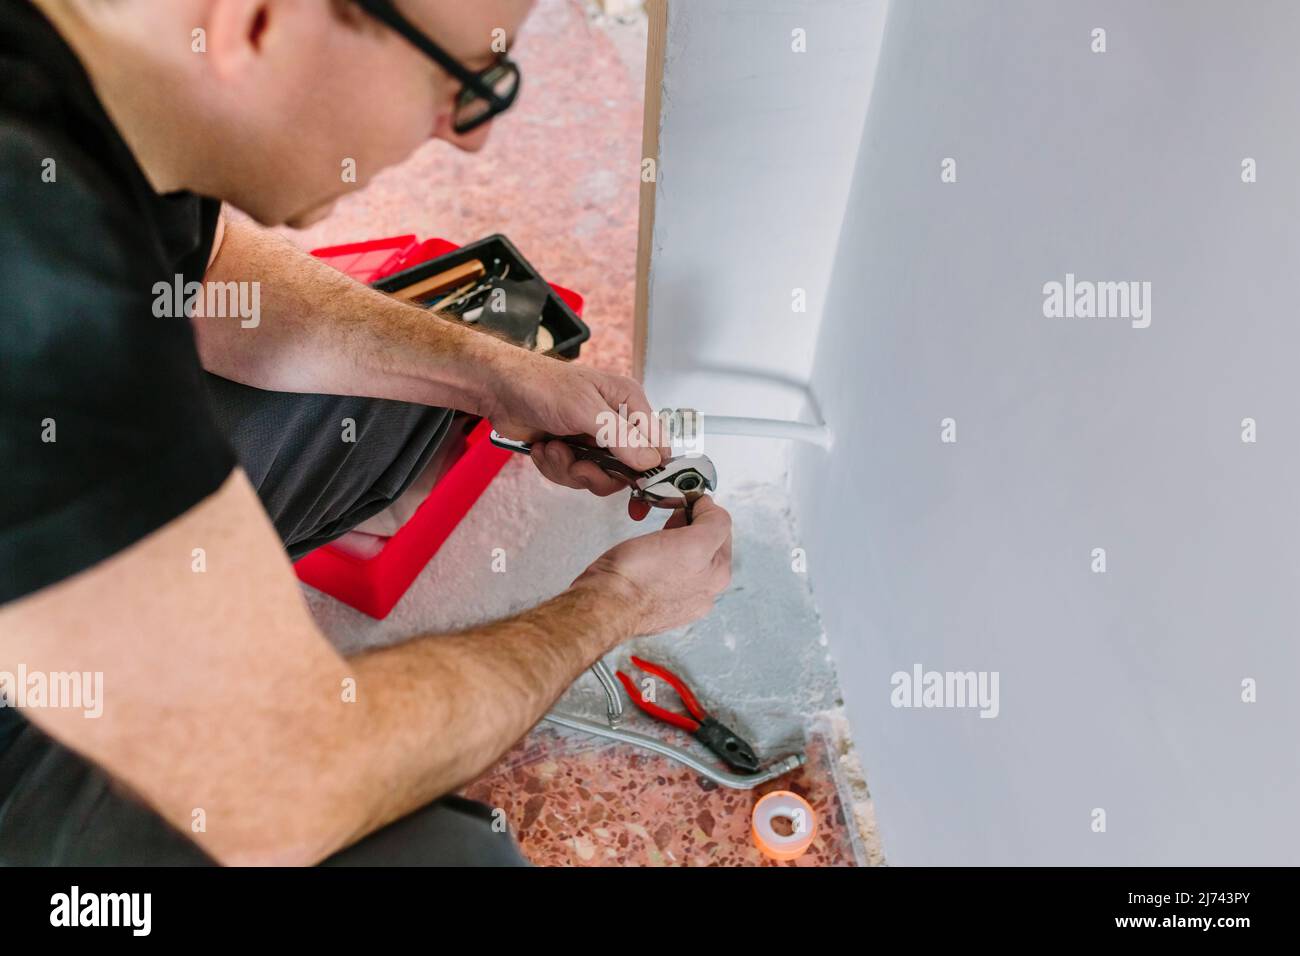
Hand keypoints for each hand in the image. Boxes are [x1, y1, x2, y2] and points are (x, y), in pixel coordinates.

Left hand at [484, 349, 667, 517]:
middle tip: (578, 464)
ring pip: (597, 477)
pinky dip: (556, 467)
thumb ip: (620, 438)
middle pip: (626, 470)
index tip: (638, 489)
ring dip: (570, 469)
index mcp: (628, 402)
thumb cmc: (540, 384)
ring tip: (554, 448)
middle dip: (596, 472)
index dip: (649, 470)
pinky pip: (574, 476)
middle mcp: (615, 422)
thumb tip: (650, 462)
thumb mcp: (585, 410)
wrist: (498, 390)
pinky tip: (545, 448)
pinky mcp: (572, 451)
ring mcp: (593, 439)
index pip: (656, 445)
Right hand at [572, 496, 731, 636]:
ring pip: (685, 558)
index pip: (722, 528)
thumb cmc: (640, 575)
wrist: (604, 605)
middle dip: (690, 525)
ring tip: (657, 534)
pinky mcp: (656, 603)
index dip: (703, 508)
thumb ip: (713, 523)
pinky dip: (660, 559)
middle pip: (705, 545)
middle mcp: (704, 592)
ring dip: (674, 541)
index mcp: (718, 576)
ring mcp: (680, 600)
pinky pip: (665, 572)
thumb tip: (712, 508)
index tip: (685, 500)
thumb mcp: (692, 542)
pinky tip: (648, 555)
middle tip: (670, 513)